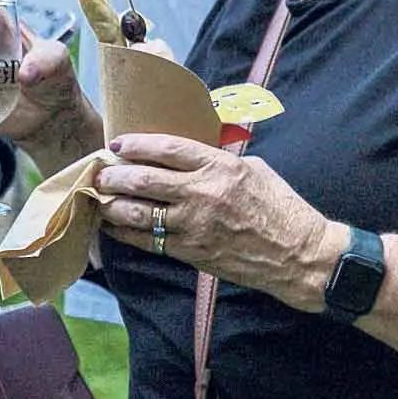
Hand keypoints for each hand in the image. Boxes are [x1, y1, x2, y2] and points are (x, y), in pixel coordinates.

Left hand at [96, 134, 341, 305]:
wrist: (297, 254)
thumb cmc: (281, 208)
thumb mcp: (255, 170)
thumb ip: (218, 162)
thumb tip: (188, 157)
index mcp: (221, 167)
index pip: (168, 149)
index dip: (137, 144)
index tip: (118, 144)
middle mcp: (202, 193)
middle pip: (143, 179)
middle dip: (114, 174)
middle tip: (100, 172)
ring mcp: (193, 225)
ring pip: (136, 211)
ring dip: (112, 203)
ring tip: (102, 198)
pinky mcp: (189, 251)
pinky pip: (145, 240)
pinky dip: (124, 231)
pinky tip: (114, 225)